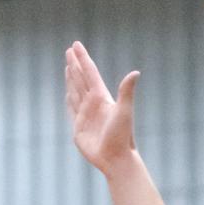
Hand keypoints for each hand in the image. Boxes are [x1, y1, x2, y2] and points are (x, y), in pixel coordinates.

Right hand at [65, 41, 139, 174]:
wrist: (116, 159)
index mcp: (102, 97)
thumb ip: (126, 91)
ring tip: (68, 66)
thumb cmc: (122, 137)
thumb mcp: (124, 111)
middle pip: (82, 79)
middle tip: (69, 50)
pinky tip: (68, 93)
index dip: (83, 59)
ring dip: (71, 79)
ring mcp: (86, 115)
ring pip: (76, 91)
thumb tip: (135, 73)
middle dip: (75, 64)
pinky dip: (69, 99)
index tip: (76, 45)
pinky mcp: (79, 127)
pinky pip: (72, 109)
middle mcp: (94, 104)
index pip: (90, 73)